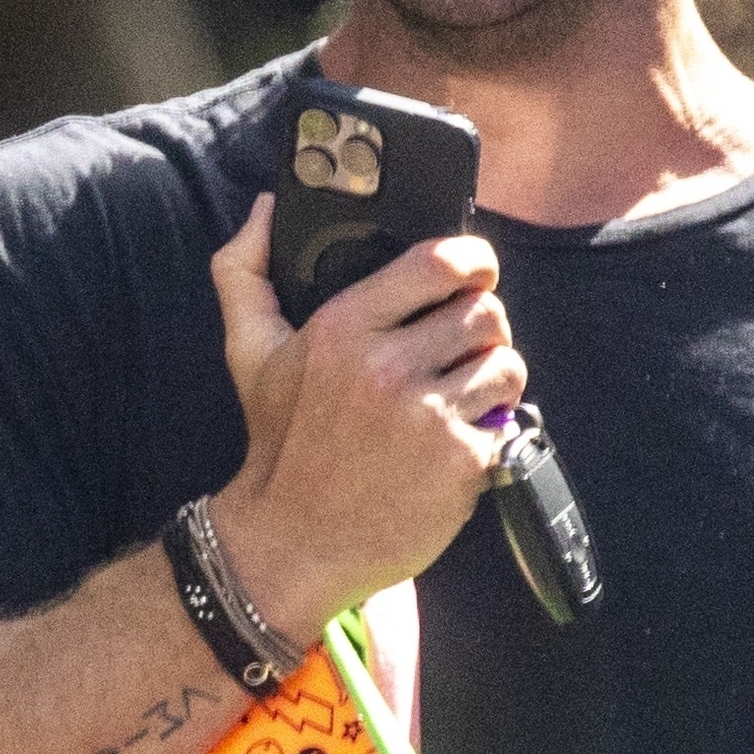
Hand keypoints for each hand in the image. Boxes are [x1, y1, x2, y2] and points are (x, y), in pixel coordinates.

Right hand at [207, 194, 524, 634]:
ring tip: (467, 393)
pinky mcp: (460, 462)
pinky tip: (459, 440)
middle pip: (485, 312)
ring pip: (506, 364)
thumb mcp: (250, 353)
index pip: (440, 262)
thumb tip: (266, 211)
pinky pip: (507, 421)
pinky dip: (492, 429)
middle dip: (482, 327)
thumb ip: (245, 272)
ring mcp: (428, 416)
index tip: (473, 273)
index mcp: (344, 326)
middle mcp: (387, 367)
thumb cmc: (280, 444)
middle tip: (463, 349)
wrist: (293, 543)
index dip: (473, 261)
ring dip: (495, 376)